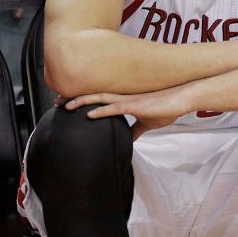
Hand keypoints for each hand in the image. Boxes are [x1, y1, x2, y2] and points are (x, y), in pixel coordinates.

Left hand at [66, 83, 194, 139]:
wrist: (181, 100)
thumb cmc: (167, 108)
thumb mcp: (147, 123)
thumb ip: (136, 130)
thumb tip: (129, 140)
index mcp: (124, 101)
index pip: (98, 99)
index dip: (82, 101)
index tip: (67, 104)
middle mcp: (122, 97)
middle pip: (92, 96)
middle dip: (74, 98)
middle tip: (56, 101)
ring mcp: (127, 100)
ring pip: (99, 99)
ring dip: (81, 102)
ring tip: (64, 105)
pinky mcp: (135, 106)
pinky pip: (114, 108)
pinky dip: (100, 111)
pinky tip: (88, 114)